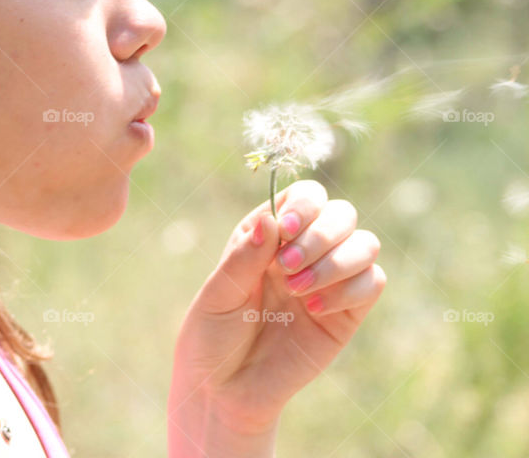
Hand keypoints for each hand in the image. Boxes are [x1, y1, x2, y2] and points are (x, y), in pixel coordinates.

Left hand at [168, 180, 386, 455]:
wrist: (225, 389)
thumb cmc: (213, 335)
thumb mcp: (218, 294)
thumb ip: (244, 257)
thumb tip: (271, 219)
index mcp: (269, 235)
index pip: (305, 196)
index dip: (304, 206)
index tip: (285, 231)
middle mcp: (303, 251)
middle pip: (342, 214)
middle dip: (321, 234)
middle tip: (286, 268)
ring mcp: (328, 281)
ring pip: (365, 244)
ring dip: (336, 261)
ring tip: (296, 291)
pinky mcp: (346, 314)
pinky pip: (372, 283)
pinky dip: (349, 290)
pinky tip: (312, 309)